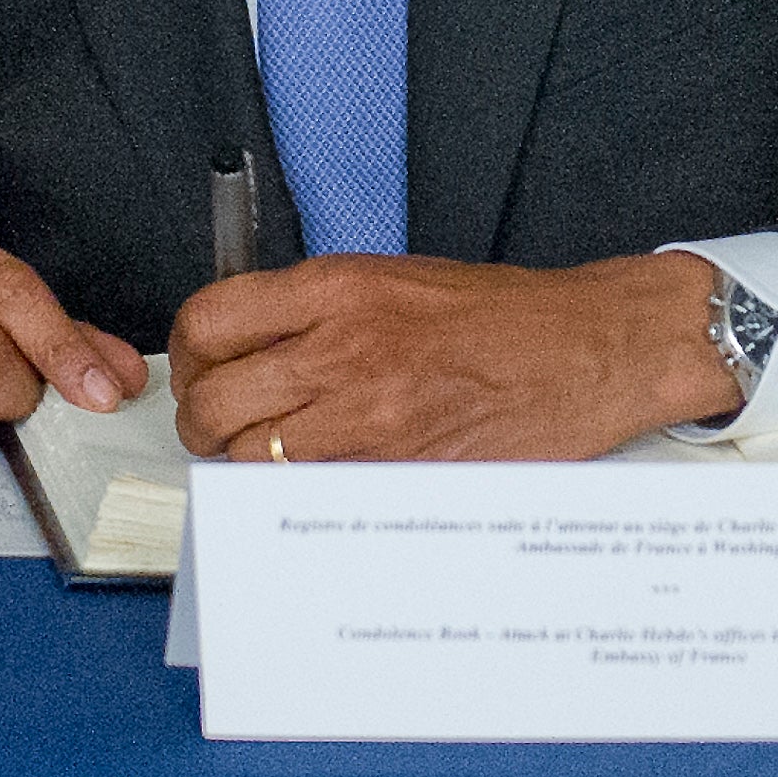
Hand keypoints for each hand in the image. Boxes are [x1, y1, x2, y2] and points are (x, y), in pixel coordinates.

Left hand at [167, 250, 736, 461]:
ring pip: (253, 461)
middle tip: (220, 430)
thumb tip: (252, 350)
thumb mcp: (396, 279)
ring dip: (246, 468)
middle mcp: (343, 348)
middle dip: (203, 425)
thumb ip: (319, 311)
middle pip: (215, 403)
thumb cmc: (503, 315)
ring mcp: (371, 417)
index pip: (209, 321)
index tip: (200, 372)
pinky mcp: (400, 470)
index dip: (189, 358)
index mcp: (338, 288)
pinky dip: (303, 497)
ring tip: (269, 461)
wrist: (588, 347)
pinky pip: (316, 496)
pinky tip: (322, 483)